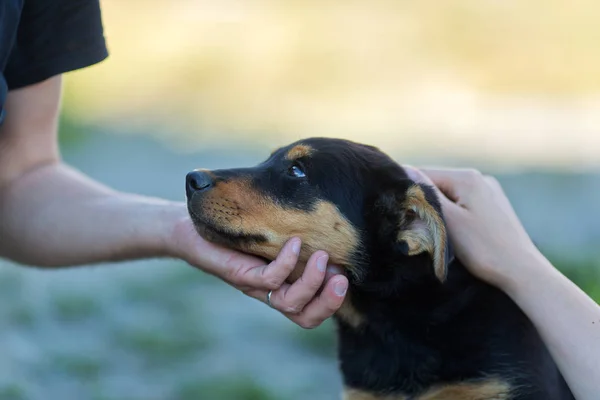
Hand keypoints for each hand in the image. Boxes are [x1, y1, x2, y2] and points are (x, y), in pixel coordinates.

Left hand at [168, 214, 347, 328]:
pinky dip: (287, 262)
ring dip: (312, 282)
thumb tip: (333, 232)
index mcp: (281, 288)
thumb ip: (295, 241)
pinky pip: (268, 279)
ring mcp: (254, 286)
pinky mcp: (239, 275)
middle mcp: (269, 293)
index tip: (346, 278)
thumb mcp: (270, 237)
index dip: (332, 304)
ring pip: (289, 303)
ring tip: (322, 257)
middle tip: (342, 279)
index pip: (311, 313)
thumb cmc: (234, 231)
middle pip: (305, 317)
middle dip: (328, 302)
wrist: (189, 228)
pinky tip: (293, 242)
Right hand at [404, 166, 539, 288]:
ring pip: (450, 196)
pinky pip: (464, 204)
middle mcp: (480, 179)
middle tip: (415, 226)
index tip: (400, 212)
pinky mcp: (494, 207)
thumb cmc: (483, 248)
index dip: (409, 191)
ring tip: (435, 232)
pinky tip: (454, 233)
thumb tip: (406, 170)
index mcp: (467, 177)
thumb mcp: (449, 220)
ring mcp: (489, 192)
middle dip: (424, 202)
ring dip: (438, 210)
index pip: (424, 174)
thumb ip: (427, 194)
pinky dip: (453, 215)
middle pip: (438, 184)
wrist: (522, 272)